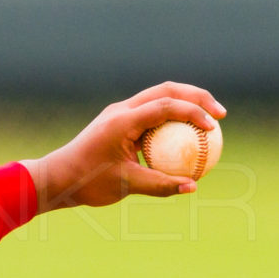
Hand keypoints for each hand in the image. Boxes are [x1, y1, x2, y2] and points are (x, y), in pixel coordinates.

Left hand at [21, 81, 226, 211]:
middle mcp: (121, 110)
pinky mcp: (119, 122)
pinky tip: (186, 138)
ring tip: (209, 122)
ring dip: (185, 104)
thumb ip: (160, 185)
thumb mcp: (126, 185)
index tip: (214, 127)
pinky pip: (151, 115)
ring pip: (158, 98)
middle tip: (221, 114)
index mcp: (122, 120)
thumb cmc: (87, 181)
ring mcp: (119, 114)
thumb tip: (192, 187)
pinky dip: (171, 120)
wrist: (57, 177)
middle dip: (197, 97)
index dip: (193, 112)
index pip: (165, 106)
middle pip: (166, 90)